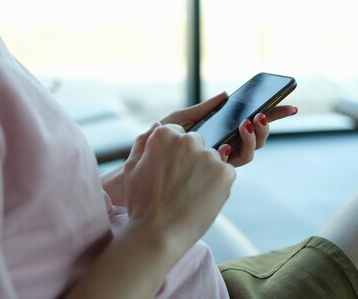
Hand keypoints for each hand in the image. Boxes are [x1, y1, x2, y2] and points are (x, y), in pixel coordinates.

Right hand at [123, 123, 235, 252]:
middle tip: (181, 185)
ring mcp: (208, 156)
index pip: (178, 134)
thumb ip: (143, 143)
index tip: (170, 172)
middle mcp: (188, 140)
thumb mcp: (132, 169)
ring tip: (191, 195)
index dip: (174, 154)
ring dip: (207, 172)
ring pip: (213, 159)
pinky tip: (203, 199)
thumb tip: (156, 124)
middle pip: (197, 143)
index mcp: (164, 134)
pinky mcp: (225, 172)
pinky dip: (219, 185)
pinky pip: (226, 174)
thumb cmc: (142, 204)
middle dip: (192, 159)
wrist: (158, 234)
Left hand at [161, 92, 297, 166]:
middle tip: (270, 111)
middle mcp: (225, 148)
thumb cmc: (156, 146)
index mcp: (219, 132)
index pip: (249, 123)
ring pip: (250, 150)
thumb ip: (202, 109)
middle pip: (256, 136)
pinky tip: (232, 139)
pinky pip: (237, 162)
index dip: (271, 114)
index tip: (289, 105)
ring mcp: (222, 162)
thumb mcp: (177, 120)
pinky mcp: (217, 173)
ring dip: (256, 134)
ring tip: (249, 122)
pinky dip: (241, 148)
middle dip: (269, 122)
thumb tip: (226, 95)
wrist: (140, 170)